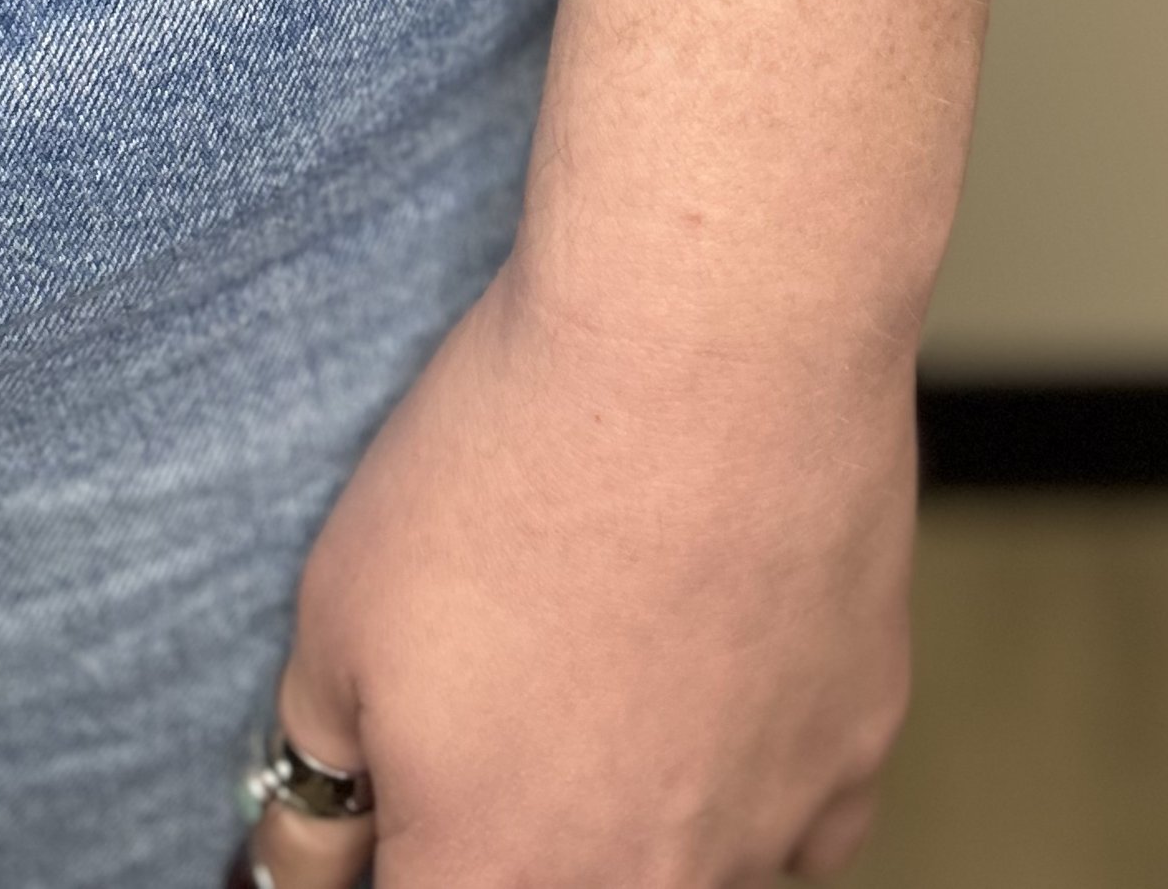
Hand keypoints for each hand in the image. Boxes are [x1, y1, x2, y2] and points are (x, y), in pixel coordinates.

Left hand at [243, 260, 917, 887]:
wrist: (708, 335)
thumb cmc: (517, 461)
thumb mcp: (335, 620)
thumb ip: (321, 779)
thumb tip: (310, 862)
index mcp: (493, 882)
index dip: (405, 845)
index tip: (408, 793)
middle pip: (565, 886)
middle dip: (516, 827)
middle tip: (505, 705)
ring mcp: (768, 828)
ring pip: (683, 868)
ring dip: (633, 804)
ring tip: (606, 653)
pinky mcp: (857, 746)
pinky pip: (792, 816)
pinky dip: (746, 766)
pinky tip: (711, 658)